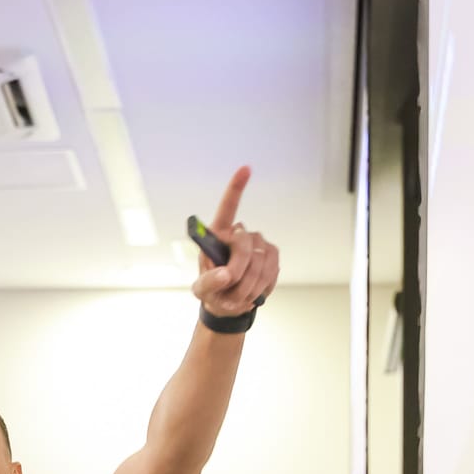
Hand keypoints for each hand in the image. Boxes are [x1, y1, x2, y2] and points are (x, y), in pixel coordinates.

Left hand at [193, 167, 278, 317]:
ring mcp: (258, 243)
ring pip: (260, 261)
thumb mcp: (202, 289)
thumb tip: (225, 274)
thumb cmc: (213, 290)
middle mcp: (239, 234)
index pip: (228, 207)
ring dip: (248, 286)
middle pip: (244, 245)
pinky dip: (261, 286)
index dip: (237, 188)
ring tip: (237, 296)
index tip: (246, 169)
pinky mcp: (272, 255)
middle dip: (238, 272)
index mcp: (217, 235)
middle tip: (229, 291)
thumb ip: (209, 282)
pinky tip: (252, 290)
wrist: (230, 303)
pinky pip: (271, 269)